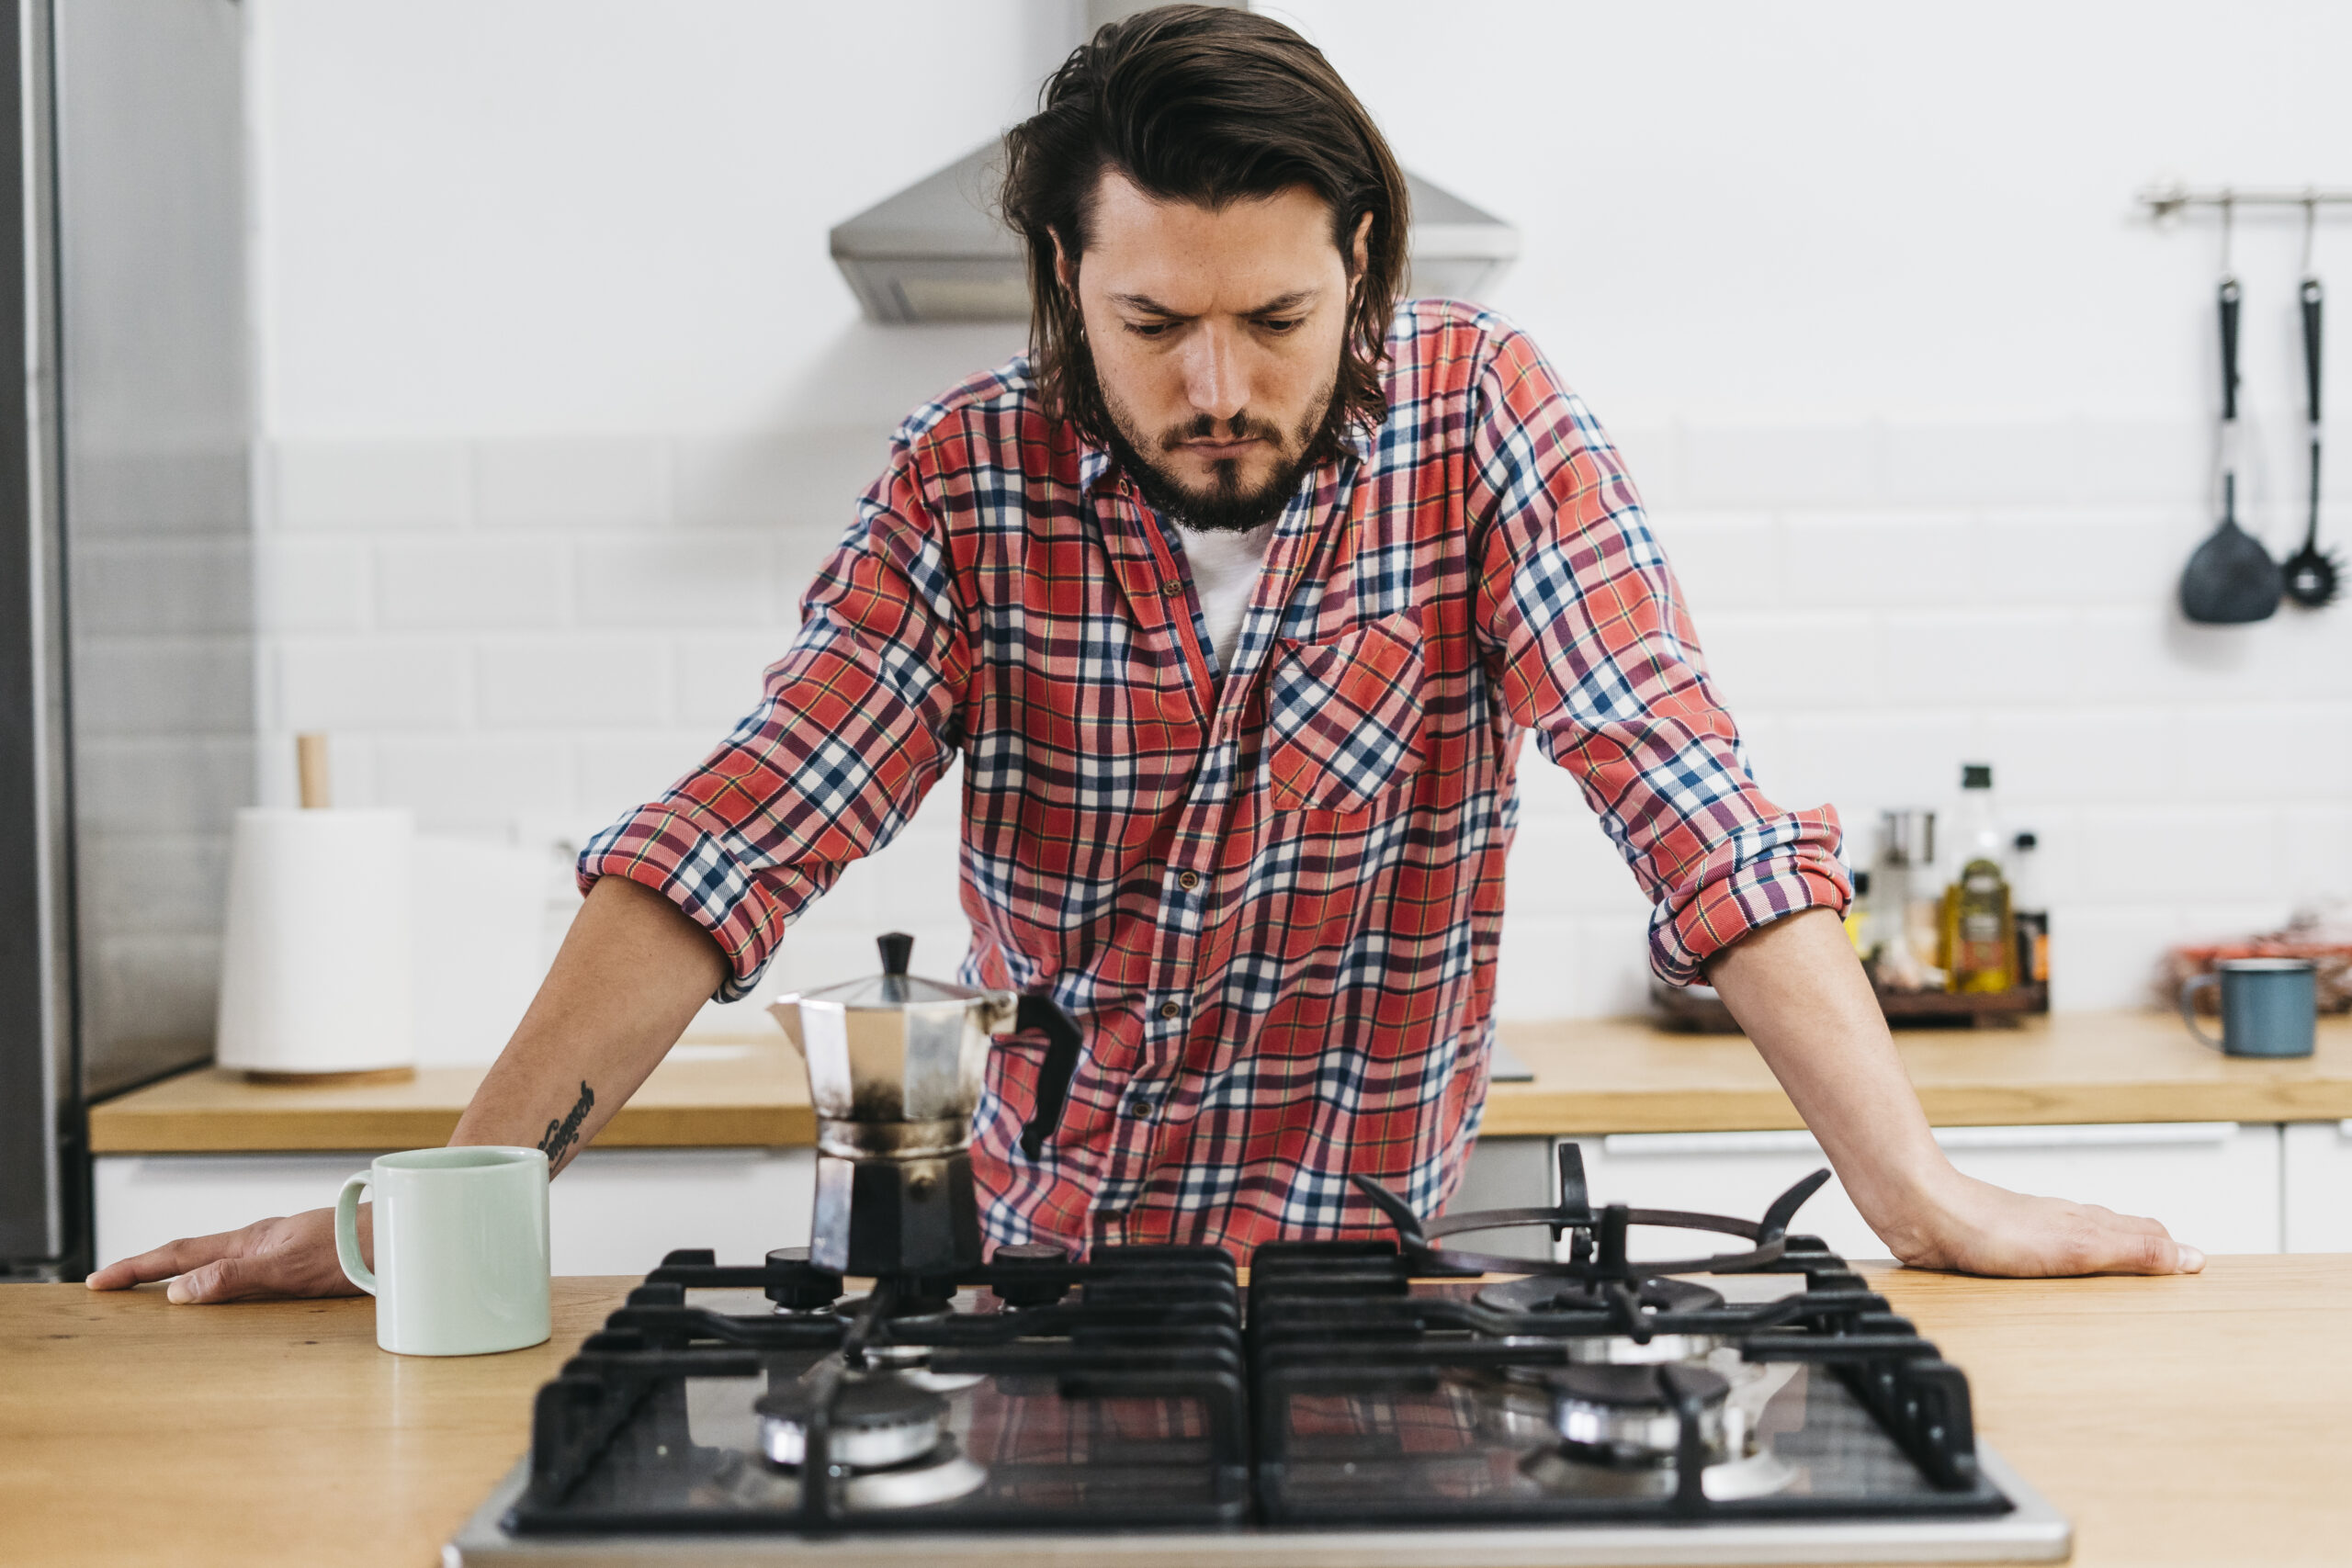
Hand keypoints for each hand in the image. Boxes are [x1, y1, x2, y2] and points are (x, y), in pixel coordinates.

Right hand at [84, 1205, 366, 1302]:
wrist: (407, 1235)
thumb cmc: (356, 1250)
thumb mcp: (289, 1269)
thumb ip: (235, 1278)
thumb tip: (178, 1293)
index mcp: (250, 1240)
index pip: (180, 1254)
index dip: (137, 1268)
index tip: (97, 1282)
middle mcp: (262, 1241)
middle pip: (192, 1253)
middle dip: (148, 1269)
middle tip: (110, 1284)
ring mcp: (281, 1247)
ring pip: (218, 1260)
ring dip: (181, 1273)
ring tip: (153, 1290)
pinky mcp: (302, 1259)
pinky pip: (245, 1270)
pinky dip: (218, 1280)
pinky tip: (225, 1291)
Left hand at [1873, 1167, 2204, 1276]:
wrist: (1922, 1214)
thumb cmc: (1990, 1229)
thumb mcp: (2078, 1248)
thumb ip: (2133, 1252)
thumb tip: (2191, 1257)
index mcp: (2087, 1224)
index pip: (2145, 1235)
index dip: (2172, 1252)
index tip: (2198, 1268)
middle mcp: (2063, 1223)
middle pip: (2117, 1233)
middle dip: (2148, 1250)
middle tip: (2172, 1267)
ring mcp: (2030, 1232)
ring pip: (2081, 1240)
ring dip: (2107, 1253)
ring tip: (2123, 1268)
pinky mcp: (1998, 1245)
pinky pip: (2044, 1254)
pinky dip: (2065, 1262)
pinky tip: (2053, 1272)